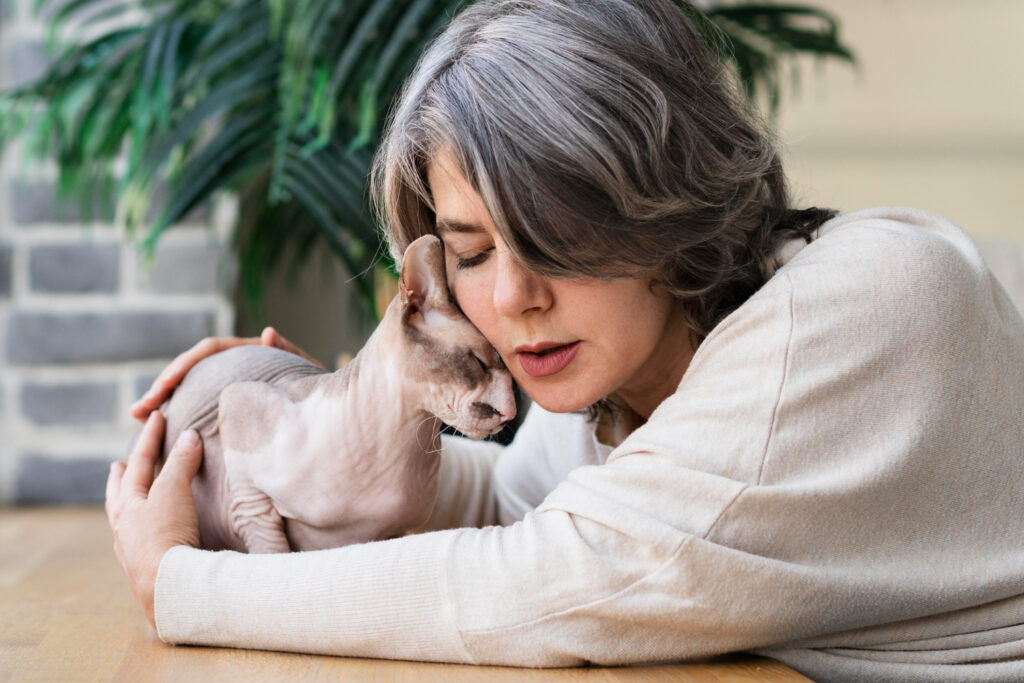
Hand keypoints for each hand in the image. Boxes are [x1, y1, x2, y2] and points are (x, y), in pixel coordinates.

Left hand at [106, 410, 202, 629]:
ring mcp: (130, 550)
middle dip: (121, 477)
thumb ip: (181, 463)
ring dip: (126, 505)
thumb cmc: (167, 535)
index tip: (156, 416)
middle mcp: (123, 527)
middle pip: (118, 494)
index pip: (140, 462)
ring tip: (128, 500)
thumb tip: (189, 437)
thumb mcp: (174, 492)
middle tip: (118, 464)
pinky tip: (141, 537)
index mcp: (127, 504)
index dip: (150, 438)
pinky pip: (134, 542)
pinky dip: (138, 531)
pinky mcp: (144, 570)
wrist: (167, 587)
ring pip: (123, 521)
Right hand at [130, 326, 323, 421]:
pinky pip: (197, 408)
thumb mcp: (309, 373)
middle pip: (191, 369)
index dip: (186, 364)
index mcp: (249, 353)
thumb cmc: (321, 393)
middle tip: (140, 409)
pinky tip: (157, 432)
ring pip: (189, 390)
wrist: (330, 419)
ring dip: (163, 402)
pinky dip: (178, 416)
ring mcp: (228, 386)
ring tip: (139, 419)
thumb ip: (291, 352)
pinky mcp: (227, 408)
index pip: (210, 350)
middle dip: (163, 386)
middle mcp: (235, 367)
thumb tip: (267, 332)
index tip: (166, 383)